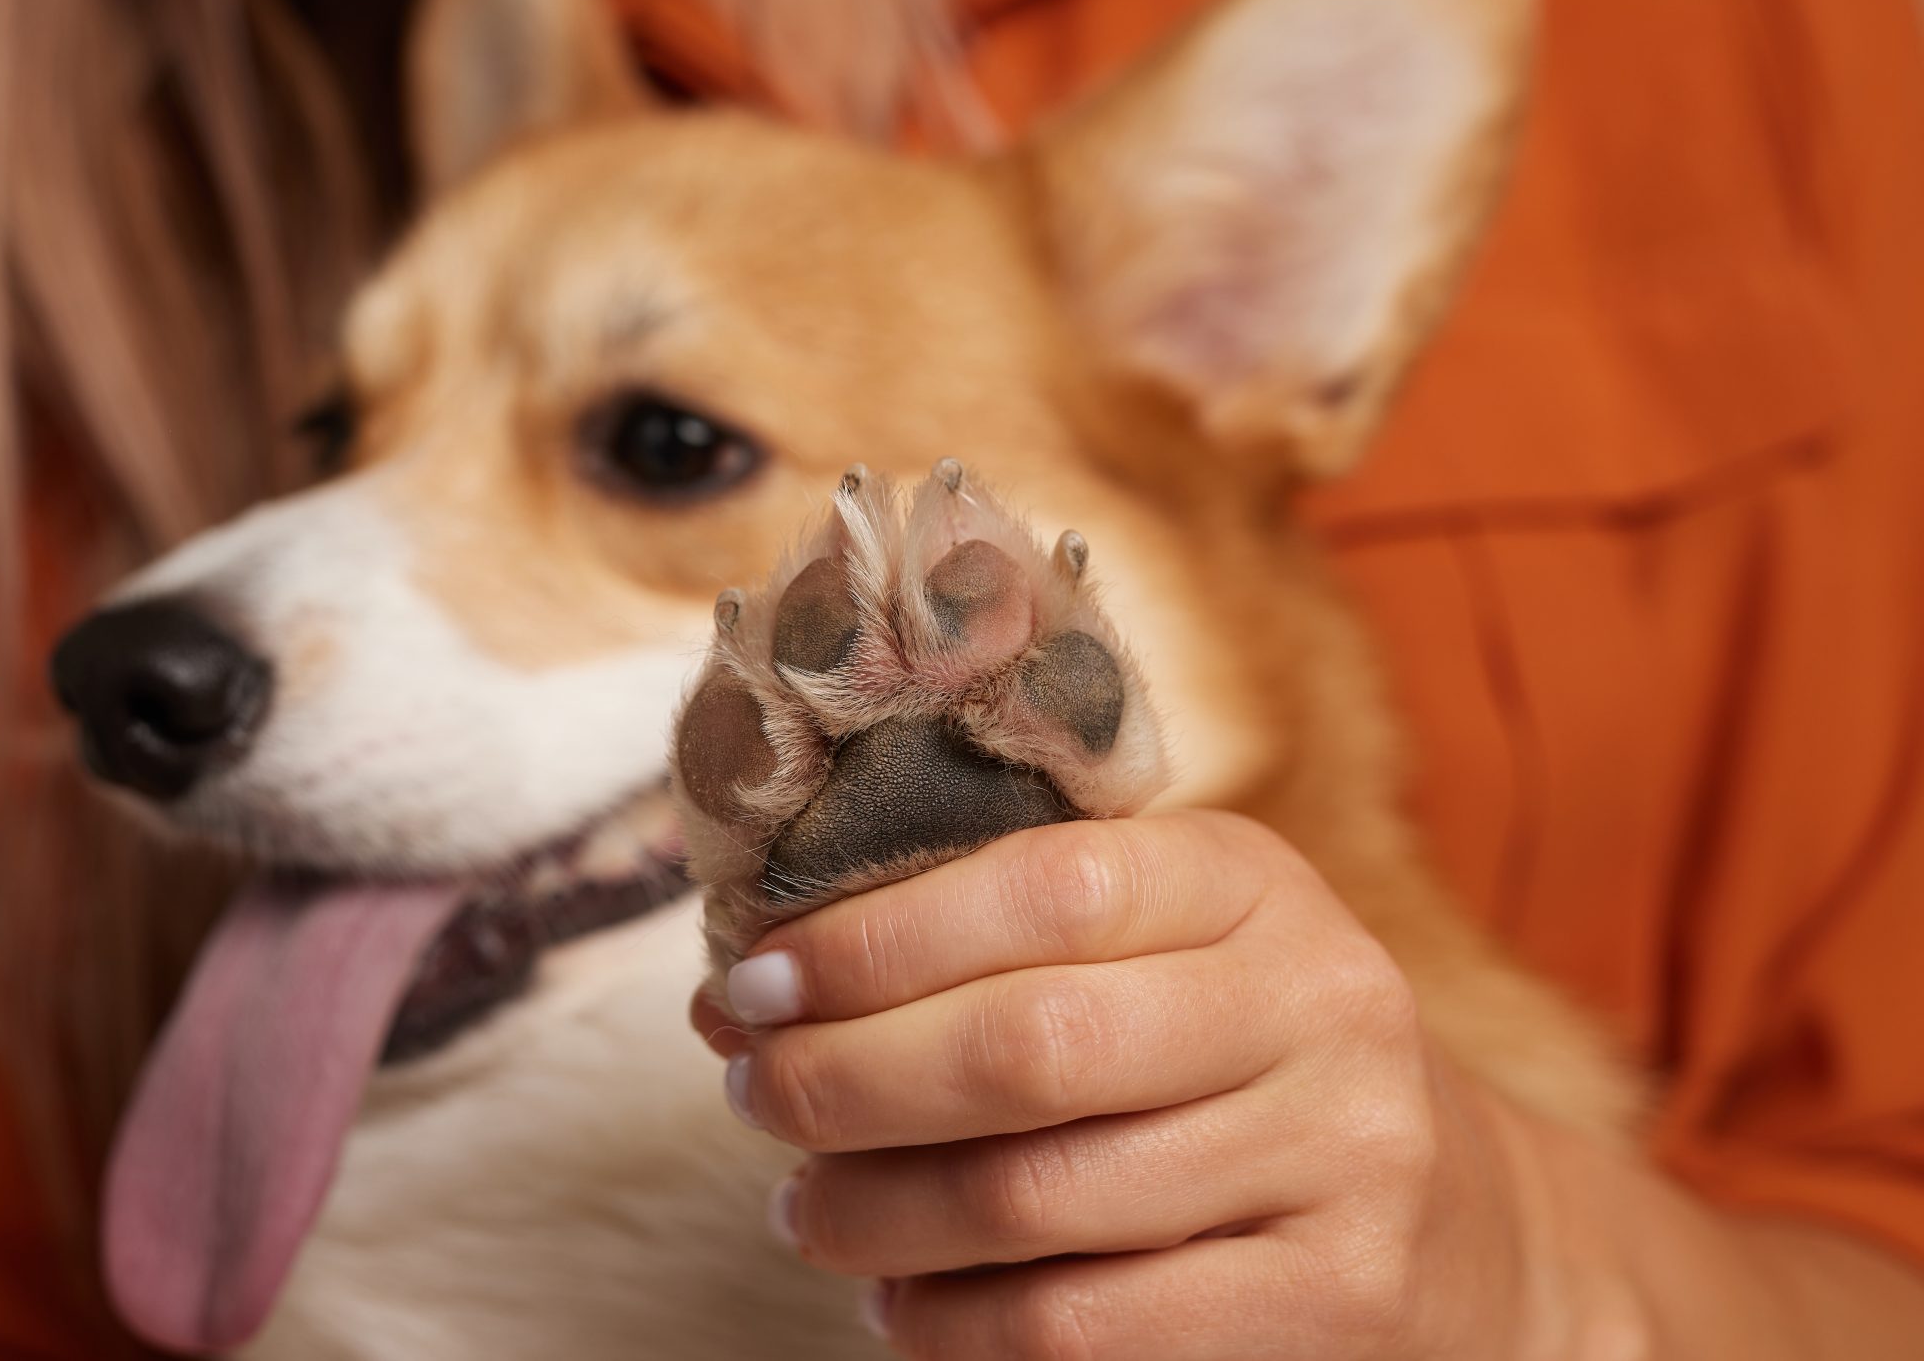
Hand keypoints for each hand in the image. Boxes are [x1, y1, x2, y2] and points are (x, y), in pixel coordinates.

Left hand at [693, 810, 1557, 1358]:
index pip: (1036, 888)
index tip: (749, 988)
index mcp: (1250, 880)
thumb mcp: (1148, 954)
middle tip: (755, 1101)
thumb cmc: (1230, 1058)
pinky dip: (956, 1326)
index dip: (867, 943)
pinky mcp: (1330, 1301)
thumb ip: (972, 948)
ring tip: (807, 1209)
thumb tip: (735, 998)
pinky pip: (1084, 1327)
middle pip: (1027, 1047)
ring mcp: (1340, 1157)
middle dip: (846, 1081)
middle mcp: (1318, 1002)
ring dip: (877, 1214)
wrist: (1461, 1223)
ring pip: (1038, 1199)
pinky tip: (903, 1305)